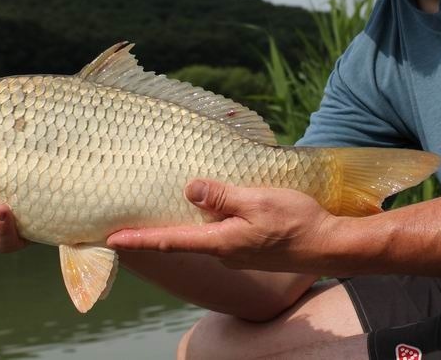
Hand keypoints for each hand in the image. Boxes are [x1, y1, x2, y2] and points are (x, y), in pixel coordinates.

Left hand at [107, 180, 341, 272]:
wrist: (329, 246)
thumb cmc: (296, 222)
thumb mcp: (257, 201)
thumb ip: (222, 196)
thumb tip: (189, 188)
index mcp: (220, 242)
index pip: (170, 241)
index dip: (139, 239)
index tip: (111, 238)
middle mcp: (224, 252)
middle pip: (183, 238)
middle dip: (156, 230)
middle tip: (128, 219)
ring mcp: (237, 252)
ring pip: (205, 233)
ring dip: (188, 221)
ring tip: (169, 201)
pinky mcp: (250, 247)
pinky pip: (223, 231)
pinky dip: (212, 219)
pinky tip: (214, 205)